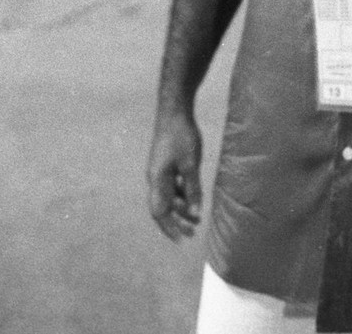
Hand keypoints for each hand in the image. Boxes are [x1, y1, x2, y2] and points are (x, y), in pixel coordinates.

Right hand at [146, 110, 203, 241]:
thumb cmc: (182, 136)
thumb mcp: (191, 165)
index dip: (169, 228)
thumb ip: (193, 189)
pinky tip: (194, 199)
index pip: (159, 212)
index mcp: (157, 180)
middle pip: (162, 207)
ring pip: (168, 197)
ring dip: (181, 209)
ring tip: (196, 219)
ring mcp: (160, 171)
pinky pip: (172, 186)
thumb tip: (195, 213)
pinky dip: (182, 196)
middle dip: (176, 222)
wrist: (174, 111)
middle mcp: (155, 178)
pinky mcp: (166, 164)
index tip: (182, 240)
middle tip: (192, 233)